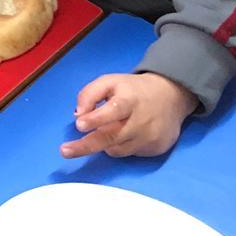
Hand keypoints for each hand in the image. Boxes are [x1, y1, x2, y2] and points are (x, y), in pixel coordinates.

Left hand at [61, 71, 196, 158]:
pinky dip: (119, 146)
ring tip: (104, 130)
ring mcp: (150, 137)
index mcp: (130, 99)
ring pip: (117, 149)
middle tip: (65, 151)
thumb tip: (78, 114)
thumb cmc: (132, 89)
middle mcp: (142, 121)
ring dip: (103, 143)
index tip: (80, 125)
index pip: (114, 110)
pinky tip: (124, 134)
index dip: (97, 118)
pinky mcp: (156, 149)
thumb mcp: (109, 81)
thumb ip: (89, 94)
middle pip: (112, 137)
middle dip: (86, 146)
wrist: (171, 97)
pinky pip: (129, 153)